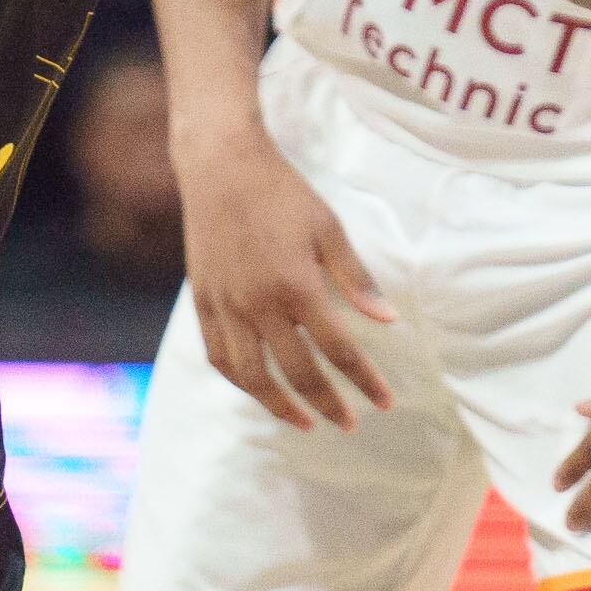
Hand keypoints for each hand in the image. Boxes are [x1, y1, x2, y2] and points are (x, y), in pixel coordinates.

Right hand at [178, 116, 396, 429]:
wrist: (220, 166)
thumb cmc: (282, 193)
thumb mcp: (328, 228)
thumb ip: (356, 279)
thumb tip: (387, 321)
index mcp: (296, 285)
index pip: (338, 350)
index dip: (365, 380)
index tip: (384, 402)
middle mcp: (258, 304)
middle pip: (297, 373)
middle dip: (327, 404)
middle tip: (348, 423)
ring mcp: (226, 306)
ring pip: (251, 376)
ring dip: (280, 405)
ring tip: (303, 421)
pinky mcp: (203, 301)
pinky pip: (219, 355)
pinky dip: (240, 380)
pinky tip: (258, 388)